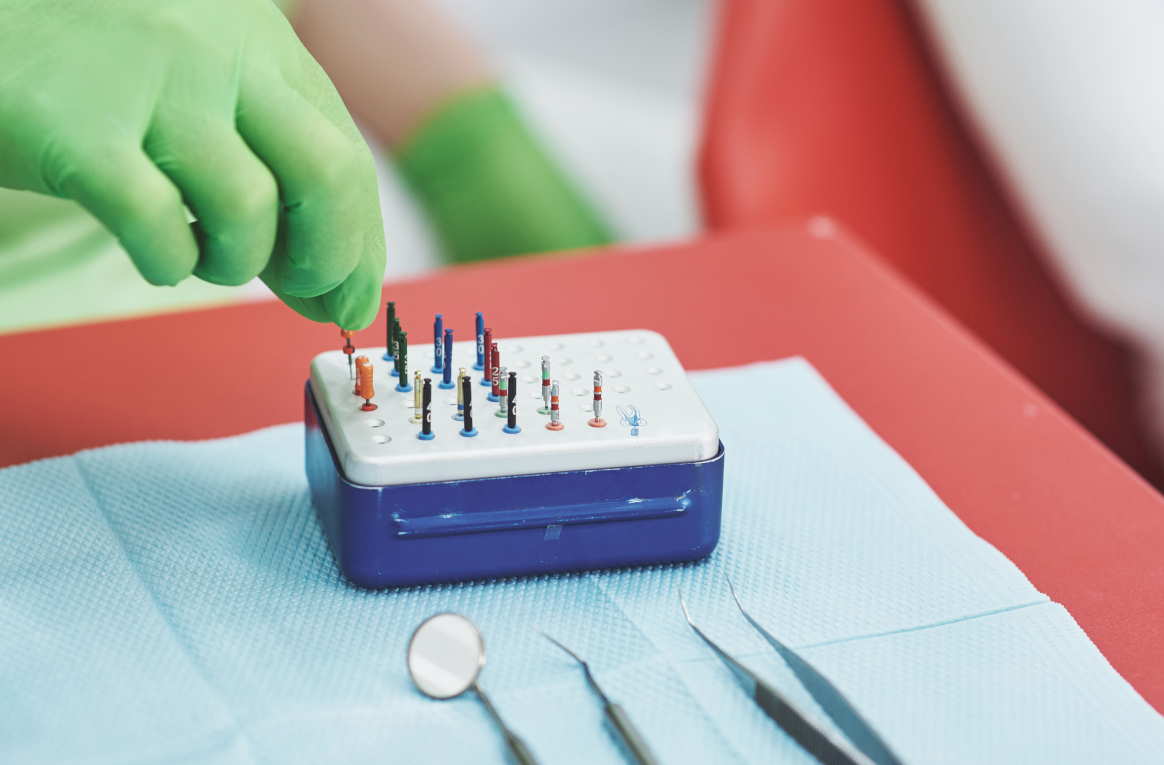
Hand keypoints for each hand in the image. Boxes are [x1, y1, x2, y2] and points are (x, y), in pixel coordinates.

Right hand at [0, 0, 385, 328]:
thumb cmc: (103, 83)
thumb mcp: (210, 108)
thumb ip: (280, 189)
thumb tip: (343, 295)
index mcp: (262, 44)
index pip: (349, 157)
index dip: (359, 244)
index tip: (349, 296)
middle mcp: (221, 50)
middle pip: (330, 176)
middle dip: (329, 257)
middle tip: (295, 286)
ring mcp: (153, 84)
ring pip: (250, 210)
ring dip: (233, 263)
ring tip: (196, 251)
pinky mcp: (82, 131)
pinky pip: (161, 229)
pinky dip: (168, 264)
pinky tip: (153, 249)